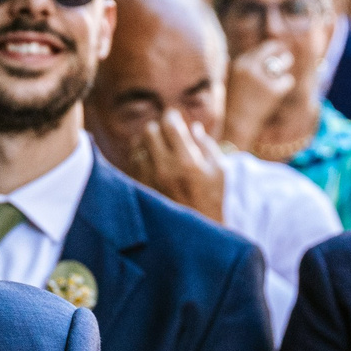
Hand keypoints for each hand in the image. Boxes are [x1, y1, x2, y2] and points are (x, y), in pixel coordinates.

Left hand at [121, 109, 225, 223]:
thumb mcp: (219, 172)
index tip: (175, 119)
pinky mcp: (140, 188)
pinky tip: (149, 161)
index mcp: (187, 162)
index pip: (170, 125)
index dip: (172, 117)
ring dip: (147, 142)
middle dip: (158, 128)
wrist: (196, 233)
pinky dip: (140, 157)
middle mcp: (164, 168)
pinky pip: (132, 162)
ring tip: (157, 148)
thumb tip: (194, 127)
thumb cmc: (212, 201)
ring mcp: (148, 179)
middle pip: (149, 130)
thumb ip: (206, 145)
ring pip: (137, 145)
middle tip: (165, 134)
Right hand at [221, 41, 296, 158]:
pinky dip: (286, 84)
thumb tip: (258, 56)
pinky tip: (282, 89)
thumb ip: (243, 68)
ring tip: (287, 65)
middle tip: (287, 57)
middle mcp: (249, 68)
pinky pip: (287, 80)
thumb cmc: (234, 105)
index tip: (276, 50)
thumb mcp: (233, 80)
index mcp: (239, 64)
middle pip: (272, 49)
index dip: (270, 49)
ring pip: (283, 63)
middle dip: (281, 51)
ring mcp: (262, 79)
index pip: (259, 49)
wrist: (234, 126)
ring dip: (286, 63)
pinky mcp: (273, 91)